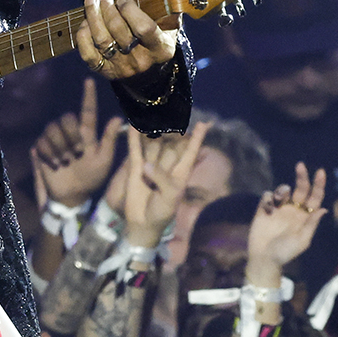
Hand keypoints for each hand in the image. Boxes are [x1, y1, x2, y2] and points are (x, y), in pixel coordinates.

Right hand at [31, 79, 124, 206]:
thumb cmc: (92, 178)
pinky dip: (49, 154)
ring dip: (60, 146)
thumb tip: (117, 118)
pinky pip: (42, 142)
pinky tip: (55, 164)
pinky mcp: (42, 148)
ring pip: (52, 128)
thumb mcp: (104, 161)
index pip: (88, 110)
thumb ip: (109, 140)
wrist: (72, 195)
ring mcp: (55, 139)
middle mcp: (70, 132)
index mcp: (87, 134)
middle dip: (71, 135)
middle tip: (76, 152)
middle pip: (67, 118)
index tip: (89, 81)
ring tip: (65, 161)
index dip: (88, 95)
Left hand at [77, 0, 177, 82]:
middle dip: (107, 9)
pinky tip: (85, 22)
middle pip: (118, 31)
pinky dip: (83, 36)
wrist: (147, 71)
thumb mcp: (170, 27)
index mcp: (161, 48)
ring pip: (102, 40)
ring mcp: (123, 68)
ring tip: (91, 1)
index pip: (144, 28)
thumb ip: (170, 10)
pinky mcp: (106, 71)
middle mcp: (142, 60)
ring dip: (93, 16)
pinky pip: (88, 54)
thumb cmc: (156, 39)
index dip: (130, 10)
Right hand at [121, 121, 209, 246]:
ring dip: (152, 130)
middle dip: (172, 130)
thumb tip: (147, 163)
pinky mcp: (135, 167)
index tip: (204, 124)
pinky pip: (135, 149)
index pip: (190, 152)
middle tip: (170, 114)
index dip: (197, 138)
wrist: (143, 224)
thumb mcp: (170, 198)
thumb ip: (162, 179)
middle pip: (170, 143)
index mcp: (181, 173)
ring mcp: (150, 165)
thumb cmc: (162, 213)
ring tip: (151, 113)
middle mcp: (167, 165)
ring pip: (153, 143)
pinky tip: (133, 124)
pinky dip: (134, 137)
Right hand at [246, 163, 326, 286]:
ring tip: (279, 199)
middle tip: (300, 166)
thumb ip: (311, 224)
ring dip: (283, 190)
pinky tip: (267, 210)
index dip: (318, 185)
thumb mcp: (302, 240)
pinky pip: (268, 195)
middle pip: (300, 189)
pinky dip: (269, 199)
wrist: (264, 257)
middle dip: (302, 177)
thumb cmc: (286, 252)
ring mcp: (279, 208)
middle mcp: (293, 210)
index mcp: (305, 217)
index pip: (314, 198)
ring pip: (283, 190)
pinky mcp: (264, 208)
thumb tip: (323, 209)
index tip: (320, 172)